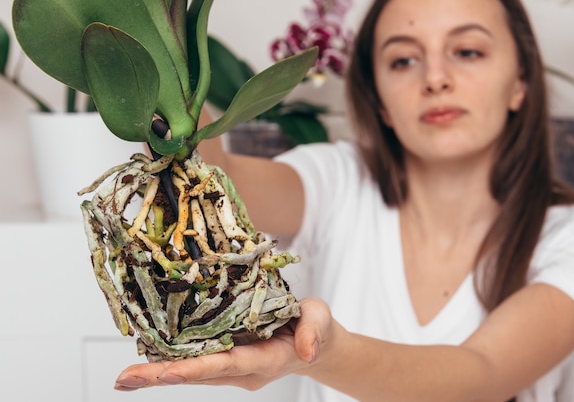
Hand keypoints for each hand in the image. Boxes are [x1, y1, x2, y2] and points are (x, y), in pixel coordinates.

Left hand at [114, 298, 331, 390]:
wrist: (316, 344)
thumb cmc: (317, 328)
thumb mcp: (320, 321)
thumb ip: (313, 333)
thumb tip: (307, 351)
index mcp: (266, 360)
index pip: (227, 363)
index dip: (196, 368)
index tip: (166, 374)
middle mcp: (244, 369)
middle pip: (200, 373)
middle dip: (162, 376)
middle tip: (125, 379)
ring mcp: (234, 367)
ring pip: (193, 371)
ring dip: (159, 374)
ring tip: (124, 377)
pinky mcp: (229, 358)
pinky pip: (198, 361)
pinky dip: (171, 362)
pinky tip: (146, 361)